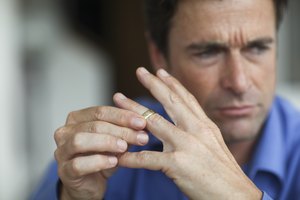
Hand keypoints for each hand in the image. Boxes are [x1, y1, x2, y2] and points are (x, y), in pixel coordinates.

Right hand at [54, 106, 147, 198]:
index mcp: (77, 119)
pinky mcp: (64, 171)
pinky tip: (113, 162)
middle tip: (141, 137)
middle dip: (121, 130)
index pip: (100, 111)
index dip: (123, 116)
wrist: (90, 184)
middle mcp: (65, 132)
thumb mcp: (115, 141)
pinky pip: (78, 164)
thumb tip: (142, 122)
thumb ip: (124, 130)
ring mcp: (62, 151)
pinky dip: (98, 161)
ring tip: (124, 147)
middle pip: (94, 125)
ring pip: (81, 141)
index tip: (142, 122)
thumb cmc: (101, 157)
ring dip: (106, 142)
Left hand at [114, 67, 261, 199]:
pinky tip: (119, 156)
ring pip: (152, 122)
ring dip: (132, 110)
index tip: (161, 71)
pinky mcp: (177, 164)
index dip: (173, 83)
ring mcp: (186, 145)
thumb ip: (199, 131)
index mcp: (204, 126)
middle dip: (153, 84)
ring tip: (118, 99)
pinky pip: (147, 158)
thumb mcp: (214, 144)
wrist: (236, 195)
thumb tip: (188, 122)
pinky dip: (130, 157)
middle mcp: (195, 130)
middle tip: (140, 70)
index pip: (186, 99)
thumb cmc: (224, 173)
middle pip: (169, 101)